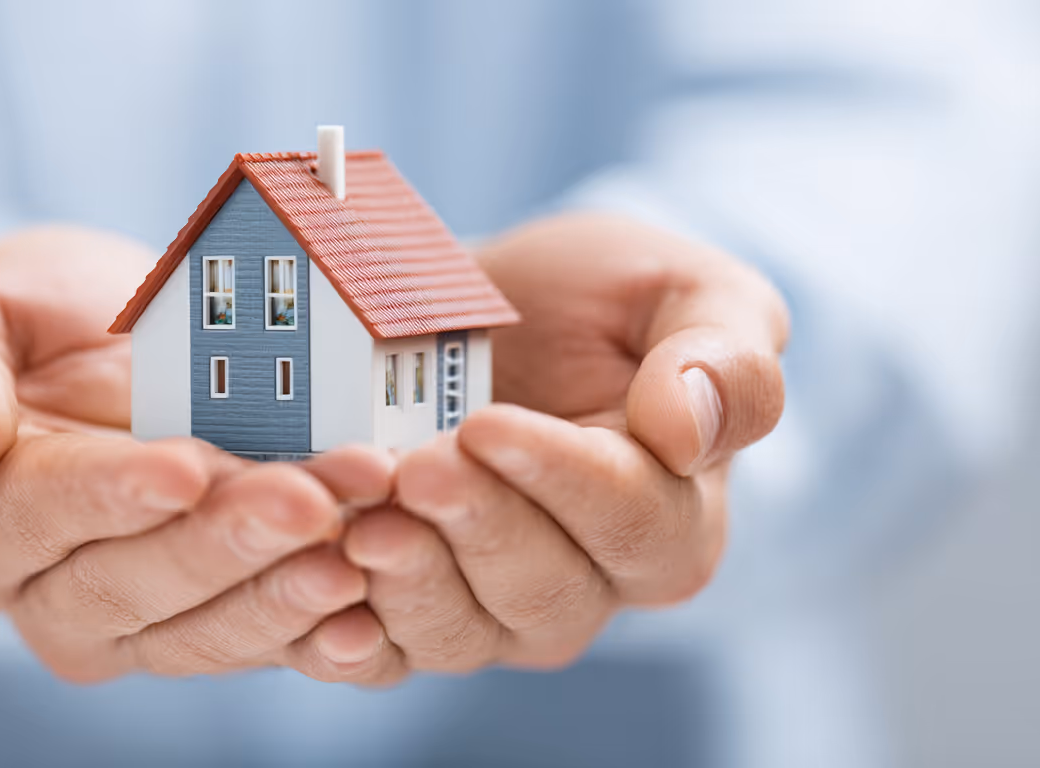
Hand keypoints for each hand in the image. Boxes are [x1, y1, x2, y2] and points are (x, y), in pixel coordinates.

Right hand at [0, 226, 395, 681]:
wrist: (125, 338)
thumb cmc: (37, 319)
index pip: (37, 516)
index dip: (109, 497)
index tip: (182, 467)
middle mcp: (53, 597)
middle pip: (132, 588)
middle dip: (224, 544)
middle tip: (305, 501)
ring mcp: (146, 623)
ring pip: (207, 630)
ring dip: (286, 588)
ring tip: (357, 538)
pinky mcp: (225, 626)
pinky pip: (271, 647)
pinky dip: (323, 634)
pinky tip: (370, 608)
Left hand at [308, 214, 788, 682]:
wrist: (498, 310)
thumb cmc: (603, 302)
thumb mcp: (688, 291)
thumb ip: (723, 355)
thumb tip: (694, 429)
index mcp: (671, 516)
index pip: (633, 523)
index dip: (561, 481)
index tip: (488, 423)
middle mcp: (587, 585)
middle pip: (541, 594)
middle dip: (473, 529)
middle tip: (412, 467)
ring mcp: (491, 612)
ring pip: (458, 634)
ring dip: (404, 582)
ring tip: (358, 519)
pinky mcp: (407, 614)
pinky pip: (380, 655)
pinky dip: (342, 633)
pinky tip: (316, 592)